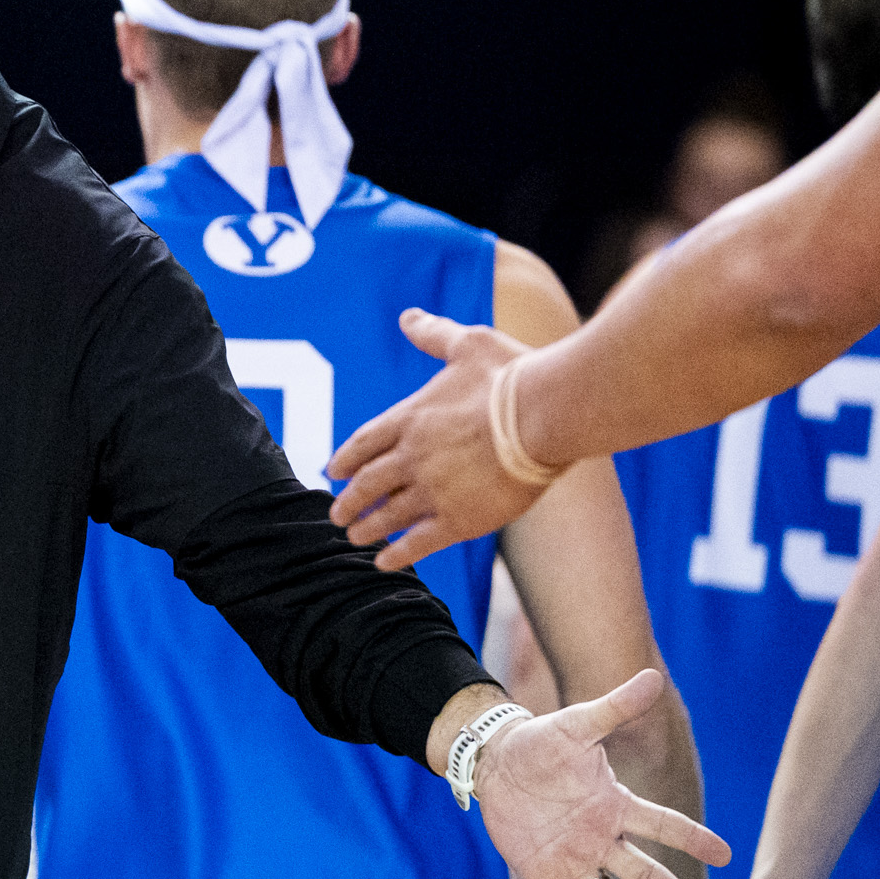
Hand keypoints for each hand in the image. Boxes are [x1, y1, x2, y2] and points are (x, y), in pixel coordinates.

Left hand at [328, 310, 547, 569]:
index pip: (364, 442)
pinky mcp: (459, 519)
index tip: (331, 472)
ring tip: (355, 537)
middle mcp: (412, 456)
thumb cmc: (513, 374)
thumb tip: (408, 316)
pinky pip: (418, 542)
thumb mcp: (467, 343)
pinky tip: (385, 562)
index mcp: (410, 417)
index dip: (346, 459)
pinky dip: (398, 554)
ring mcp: (433, 490)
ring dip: (367, 528)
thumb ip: (434, 335)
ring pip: (387, 516)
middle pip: (368, 483)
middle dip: (349, 500)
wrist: (548, 413)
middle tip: (336, 514)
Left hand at [472, 670, 729, 878]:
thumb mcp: (578, 724)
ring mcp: (573, 861)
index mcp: (615, 805)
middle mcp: (601, 839)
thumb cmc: (542, 742)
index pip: (662, 826)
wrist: (497, 761)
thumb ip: (615, 708)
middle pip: (644, 873)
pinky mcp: (540, 876)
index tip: (725, 854)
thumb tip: (651, 677)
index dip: (691, 839)